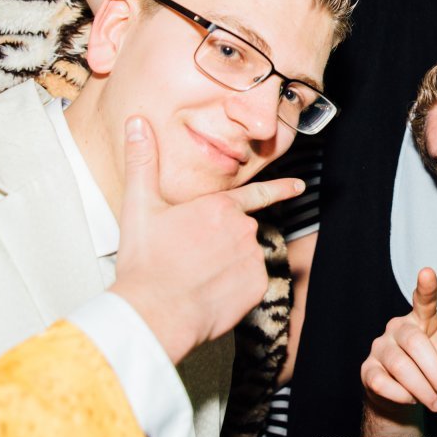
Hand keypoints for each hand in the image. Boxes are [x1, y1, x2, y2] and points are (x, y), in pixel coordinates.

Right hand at [111, 116, 304, 363]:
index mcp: (220, 207)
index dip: (280, 188)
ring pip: (243, 259)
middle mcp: (244, 230)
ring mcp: (253, 260)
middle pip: (238, 233)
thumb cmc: (147, 261)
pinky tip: (208, 293)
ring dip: (225, 266)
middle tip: (186, 259)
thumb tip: (137, 123)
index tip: (299, 186)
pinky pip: (249, 285)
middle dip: (219, 244)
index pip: (257, 194)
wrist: (155, 313)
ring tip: (192, 278)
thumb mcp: (140, 206)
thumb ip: (142, 162)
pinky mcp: (257, 289)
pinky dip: (233, 289)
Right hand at [361, 268, 436, 412]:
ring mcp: (380, 347)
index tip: (428, 272)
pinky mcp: (367, 369)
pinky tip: (412, 400)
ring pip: (400, 365)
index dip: (425, 288)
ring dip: (422, 389)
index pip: (423, 301)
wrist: (401, 397)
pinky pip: (382, 382)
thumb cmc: (430, 370)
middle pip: (416, 344)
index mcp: (421, 320)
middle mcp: (398, 328)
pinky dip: (401, 395)